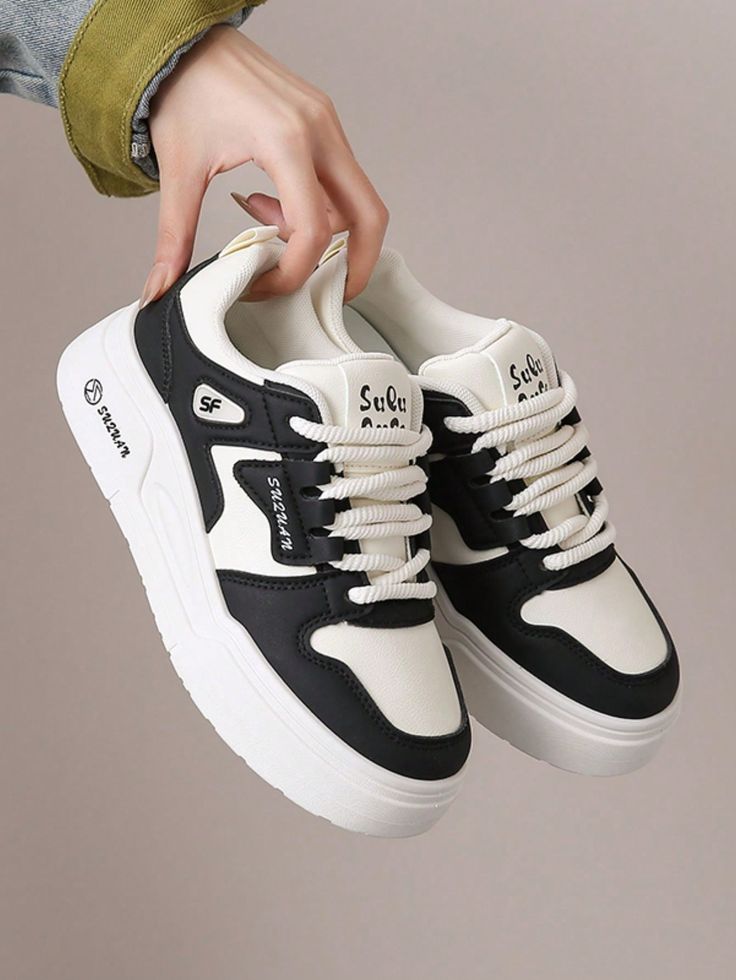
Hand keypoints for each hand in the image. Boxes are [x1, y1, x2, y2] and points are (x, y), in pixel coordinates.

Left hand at [142, 25, 387, 304]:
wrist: (186, 42)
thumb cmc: (184, 91)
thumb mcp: (178, 170)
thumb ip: (174, 237)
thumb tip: (160, 289)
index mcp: (286, 141)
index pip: (312, 230)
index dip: (293, 272)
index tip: (263, 286)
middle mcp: (319, 131)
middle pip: (368, 215)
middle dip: (357, 263)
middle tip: (333, 292)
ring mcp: (327, 125)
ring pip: (355, 200)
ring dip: (324, 231)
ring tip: (270, 227)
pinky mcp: (324, 123)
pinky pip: (339, 180)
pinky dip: (316, 206)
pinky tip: (273, 201)